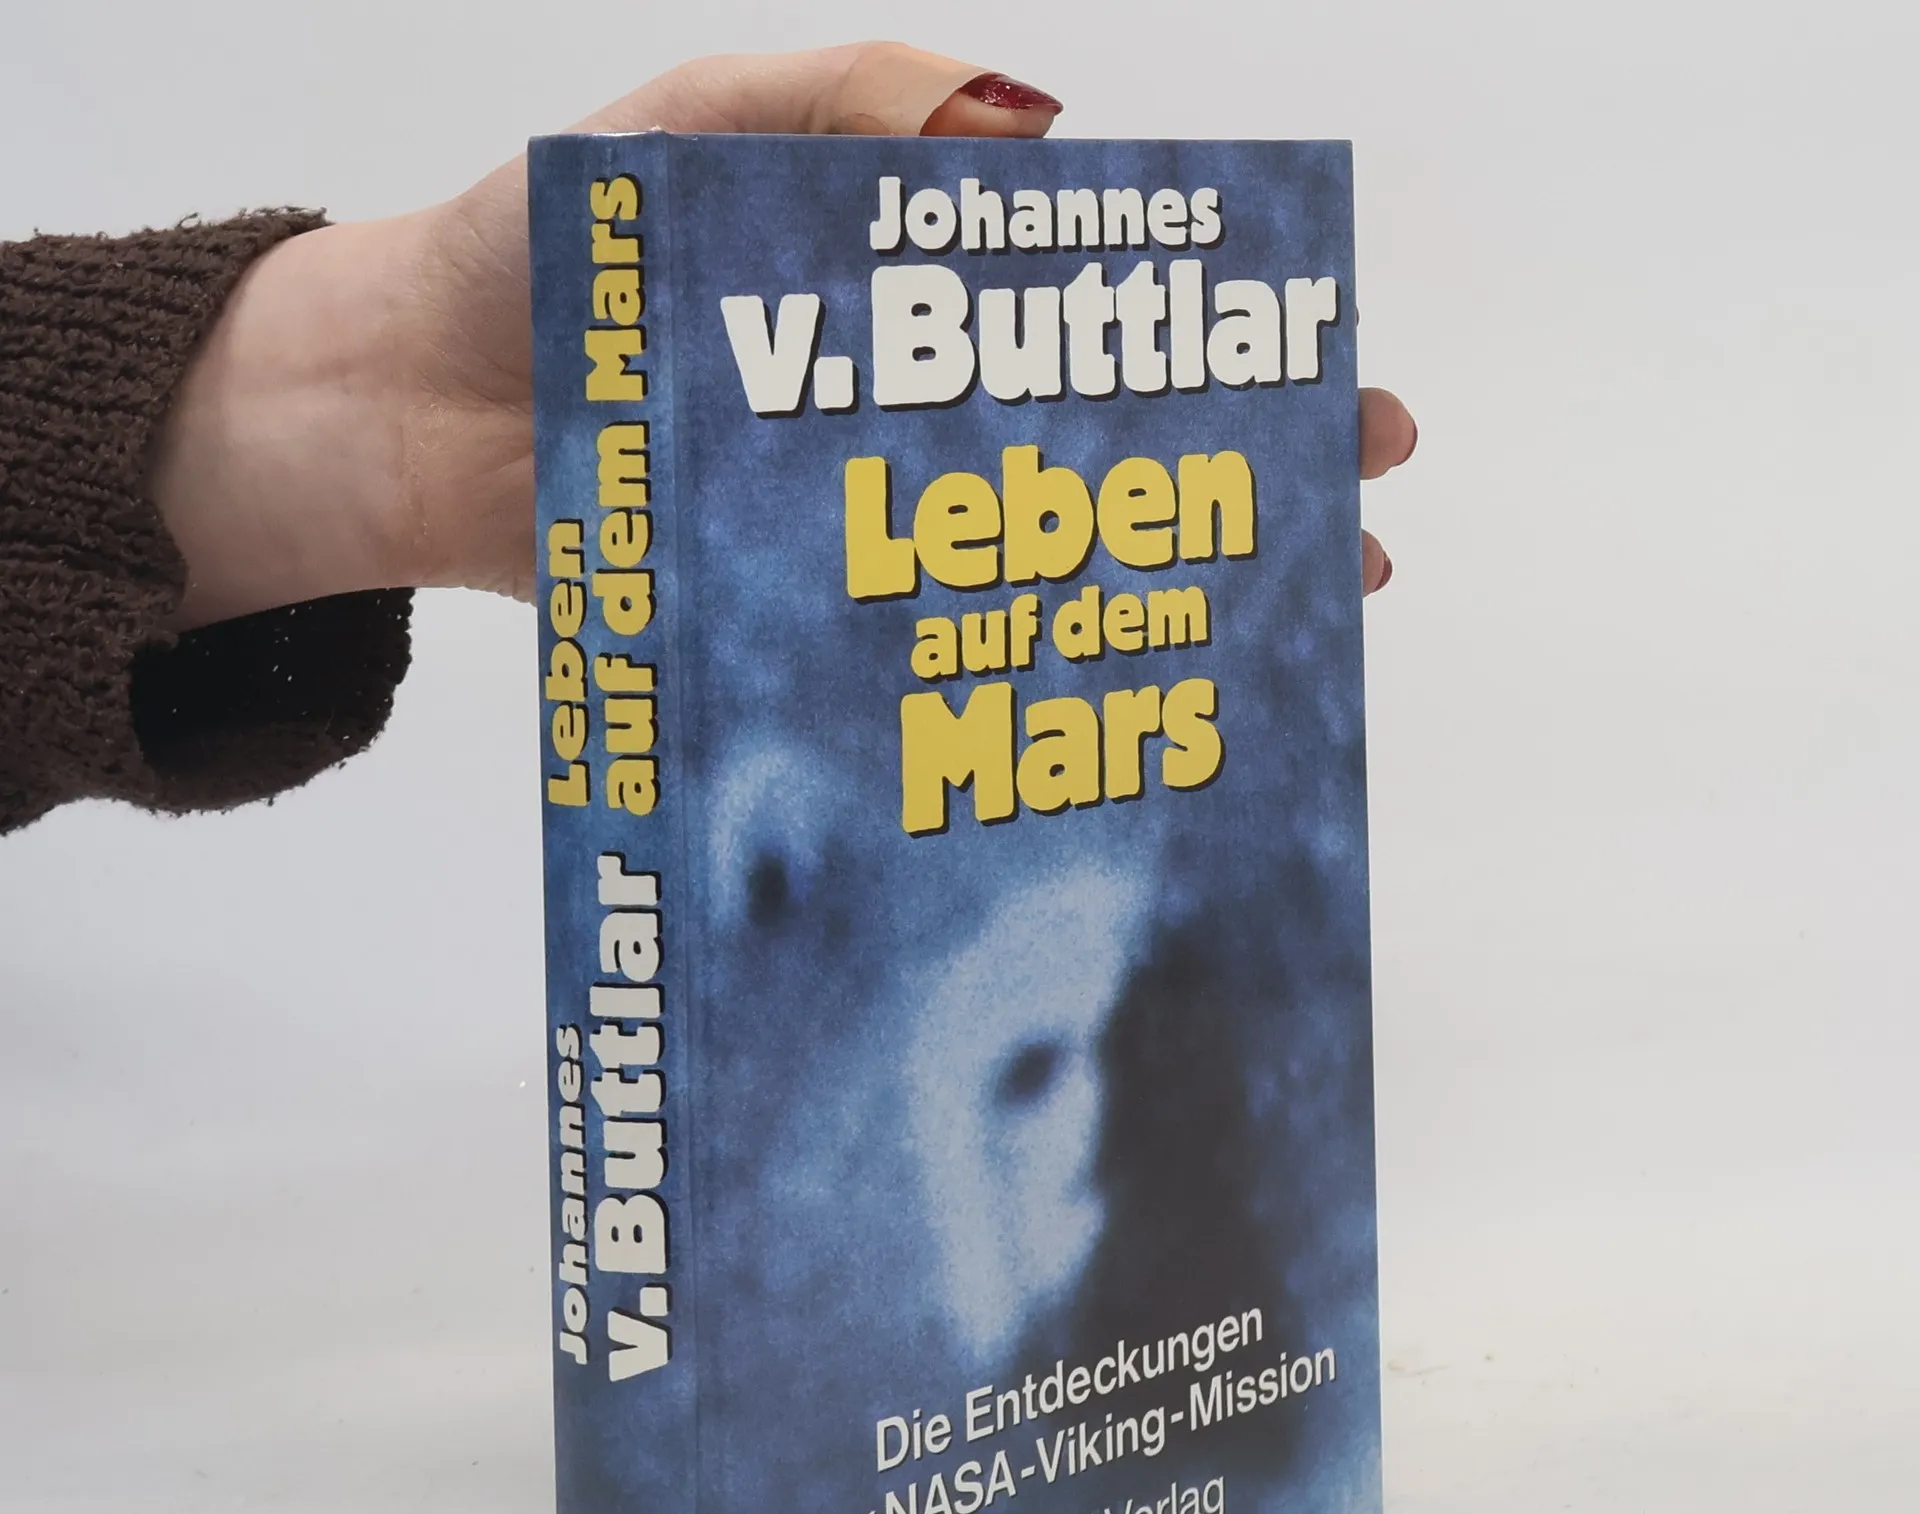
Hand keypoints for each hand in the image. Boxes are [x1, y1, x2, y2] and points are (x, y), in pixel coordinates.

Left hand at [149, 44, 1413, 628]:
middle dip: (1230, 496)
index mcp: (898, 302)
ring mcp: (848, 536)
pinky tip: (1076, 728)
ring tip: (1259, 650)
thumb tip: (1032, 133)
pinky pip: (904, 665)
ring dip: (1144, 611)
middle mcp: (895, 424)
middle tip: (1347, 534)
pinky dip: (989, 697)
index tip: (1334, 387)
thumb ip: (843, 102)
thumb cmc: (531, 243)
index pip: (1098, 329)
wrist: (389, 402)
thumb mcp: (687, 124)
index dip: (1221, 360)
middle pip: (1093, 463)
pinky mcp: (781, 632)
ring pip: (1026, 576)